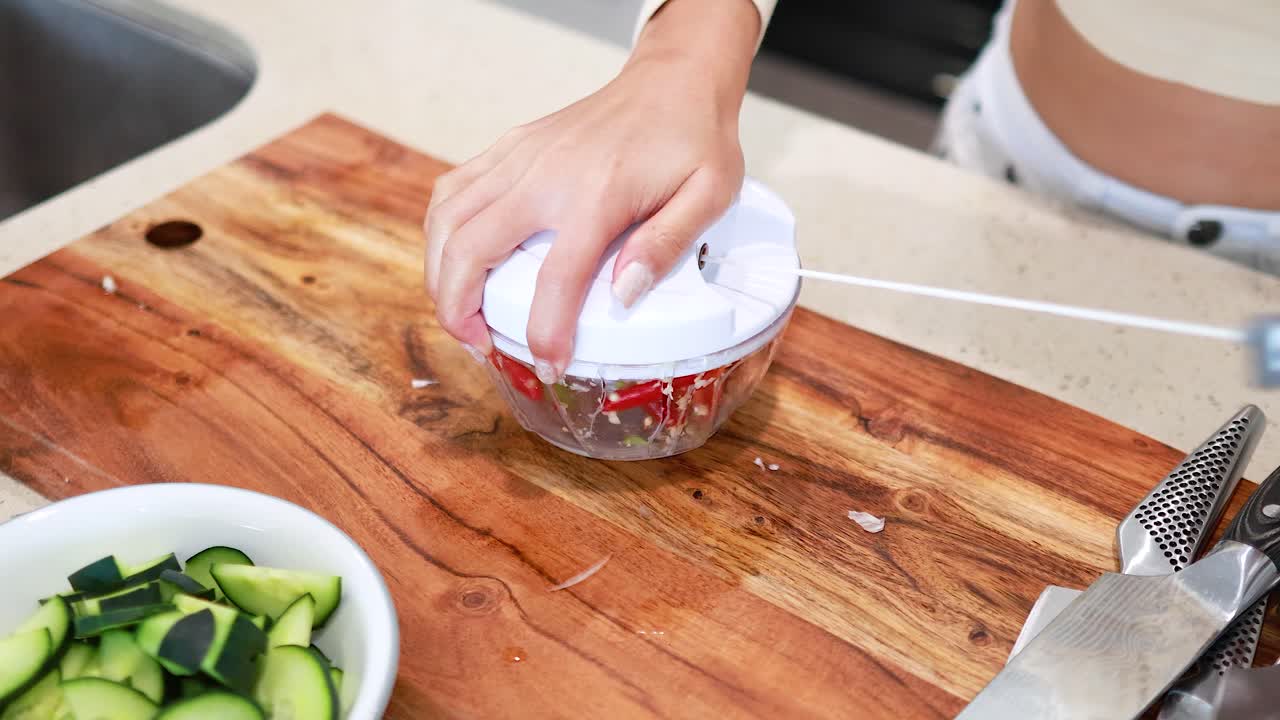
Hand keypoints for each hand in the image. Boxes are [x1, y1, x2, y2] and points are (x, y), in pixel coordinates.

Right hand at [424, 0, 759, 381]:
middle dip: (458, 310)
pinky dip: (441, 232)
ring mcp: (520, 156)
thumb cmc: (694, 139)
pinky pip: (452, 190)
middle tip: (479, 345)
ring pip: (447, 220)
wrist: (674, 78)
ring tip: (461, 313)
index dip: (544, 334)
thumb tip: (622, 295)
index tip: (549, 367)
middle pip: (470, 250)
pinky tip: (455, 259)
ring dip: (439, 275)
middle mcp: (545, 175)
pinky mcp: (511, 146)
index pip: (555, 281)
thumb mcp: (709, 194)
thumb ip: (668, 245)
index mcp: (598, 196)